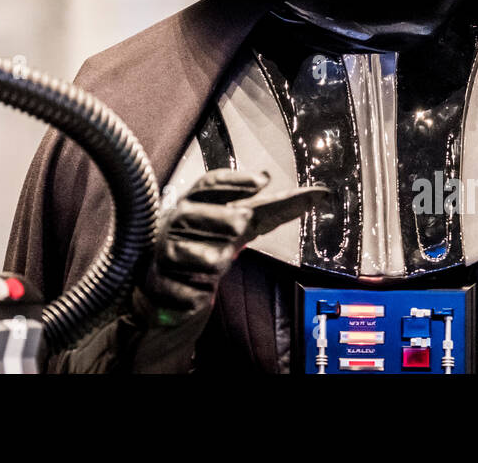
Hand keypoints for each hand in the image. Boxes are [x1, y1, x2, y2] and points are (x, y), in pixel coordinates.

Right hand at [128, 169, 327, 368]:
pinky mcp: (158, 285)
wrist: (166, 285)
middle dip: (220, 218)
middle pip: (194, 213)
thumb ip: (274, 211)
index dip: (235, 181)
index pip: (209, 184)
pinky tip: (200, 297)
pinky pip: (176, 289)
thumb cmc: (206, 245)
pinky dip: (190, 294)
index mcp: (195, 204)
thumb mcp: (239, 227)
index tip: (264, 180)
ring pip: (186, 251)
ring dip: (205, 256)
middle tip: (242, 223)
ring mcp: (164, 253)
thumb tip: (319, 194)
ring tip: (217, 261)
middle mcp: (176, 223)